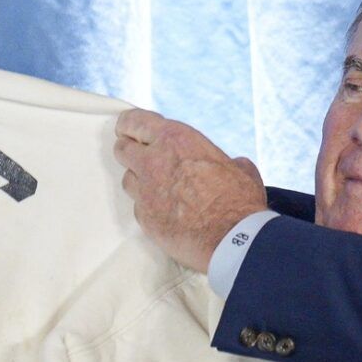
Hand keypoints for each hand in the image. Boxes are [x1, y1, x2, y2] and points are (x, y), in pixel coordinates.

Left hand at [113, 109, 266, 272]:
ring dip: (138, 180)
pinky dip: (148, 208)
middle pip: (122, 149)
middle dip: (129, 150)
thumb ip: (226, 161)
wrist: (231, 240)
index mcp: (175, 140)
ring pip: (127, 179)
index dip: (129, 124)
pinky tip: (164, 212)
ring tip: (156, 187)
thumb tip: (235, 164)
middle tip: (140, 156)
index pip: (134, 121)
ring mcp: (145, 193)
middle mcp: (154, 162)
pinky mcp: (144, 219)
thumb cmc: (238, 201)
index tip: (129, 129)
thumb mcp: (239, 168)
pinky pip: (138, 208)